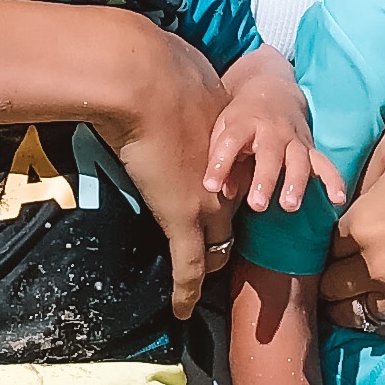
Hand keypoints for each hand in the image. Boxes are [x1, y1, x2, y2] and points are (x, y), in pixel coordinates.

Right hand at [91, 21, 242, 319]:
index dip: (235, 198)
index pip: (240, 183)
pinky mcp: (184, 219)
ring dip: (212, 268)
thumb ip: (179, 89)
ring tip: (206, 286)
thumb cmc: (157, 70)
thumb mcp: (182, 78)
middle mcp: (228, 176)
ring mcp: (209, 201)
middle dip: (233, 238)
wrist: (144, 79)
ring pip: (219, 248)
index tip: (229, 207)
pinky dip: (187, 293)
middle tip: (225, 257)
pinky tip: (183, 313)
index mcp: (229, 145)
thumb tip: (157, 76)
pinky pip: (190, 267)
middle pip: (237, 219)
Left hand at [201, 49, 348, 223]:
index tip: (211, 186)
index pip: (231, 142)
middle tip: (257, 205)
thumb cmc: (241, 117)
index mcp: (244, 123)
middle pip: (269, 155)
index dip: (220, 164)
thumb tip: (221, 190)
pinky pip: (325, 164)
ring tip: (290, 205)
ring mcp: (293, 139)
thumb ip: (220, 159)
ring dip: (296, 183)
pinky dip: (333, 181)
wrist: (272, 89)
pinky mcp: (309, 147)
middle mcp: (271, 131)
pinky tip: (338, 199)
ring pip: (298, 160)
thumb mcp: (223, 129)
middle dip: (265, 180)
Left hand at [317, 116, 384, 335]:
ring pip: (355, 316)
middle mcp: (375, 267)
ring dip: (349, 304)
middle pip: (330, 286)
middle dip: (329, 275)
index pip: (320, 247)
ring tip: (351, 293)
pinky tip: (383, 308)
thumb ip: (364, 165)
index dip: (322, 242)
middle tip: (336, 266)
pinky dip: (382, 323)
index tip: (329, 238)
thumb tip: (353, 191)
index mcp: (361, 225)